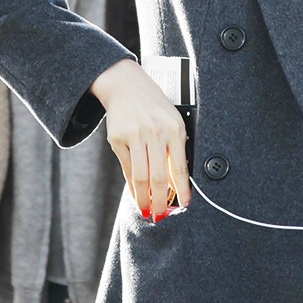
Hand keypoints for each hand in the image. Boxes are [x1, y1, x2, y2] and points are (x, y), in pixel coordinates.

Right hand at [90, 59, 190, 219]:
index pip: (179, 167)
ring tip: (147, 210)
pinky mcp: (118, 139)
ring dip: (144, 198)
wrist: (127, 86)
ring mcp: (134, 136)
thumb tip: (177, 182)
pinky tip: (136, 195)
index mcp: (173, 128)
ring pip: (140, 176)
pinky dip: (131, 186)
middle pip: (158, 177)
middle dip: (161, 201)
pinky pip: (126, 169)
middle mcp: (154, 132)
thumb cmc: (154, 107)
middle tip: (161, 215)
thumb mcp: (173, 121)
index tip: (184, 205)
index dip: (182, 190)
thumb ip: (176, 148)